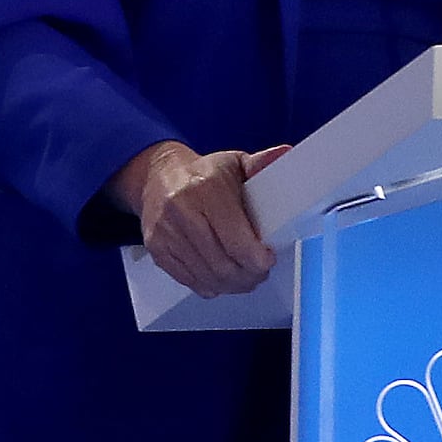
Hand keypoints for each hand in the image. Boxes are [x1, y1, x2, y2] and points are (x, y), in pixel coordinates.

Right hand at [110, 139, 288, 297]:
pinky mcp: (157, 249)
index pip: (236, 241)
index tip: (268, 258)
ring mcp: (165, 234)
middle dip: (249, 276)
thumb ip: (261, 163)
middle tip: (260, 271)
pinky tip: (221, 277)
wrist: (155, 176)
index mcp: (204, 189)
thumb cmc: (201, 174)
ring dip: (233, 285)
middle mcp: (180, 212)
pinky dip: (211, 286)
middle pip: (224, 265)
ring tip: (245, 276)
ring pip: (208, 278)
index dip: (258, 259)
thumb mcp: (233, 163)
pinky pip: (190, 281)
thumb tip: (286, 155)